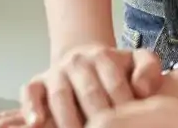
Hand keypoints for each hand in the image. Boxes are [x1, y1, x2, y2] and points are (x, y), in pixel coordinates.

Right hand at [5, 45, 163, 127]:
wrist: (82, 59)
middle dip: (98, 117)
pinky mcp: (36, 83)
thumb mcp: (136, 60)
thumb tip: (141, 89)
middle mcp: (77, 62)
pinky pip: (30, 92)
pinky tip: (36, 123)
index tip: (131, 121)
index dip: (124, 105)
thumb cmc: (114, 68)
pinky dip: (31, 107)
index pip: (116, 84)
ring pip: (59, 95)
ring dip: (67, 118)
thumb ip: (147, 68)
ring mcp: (55, 73)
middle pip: (89, 92)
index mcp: (104, 57)